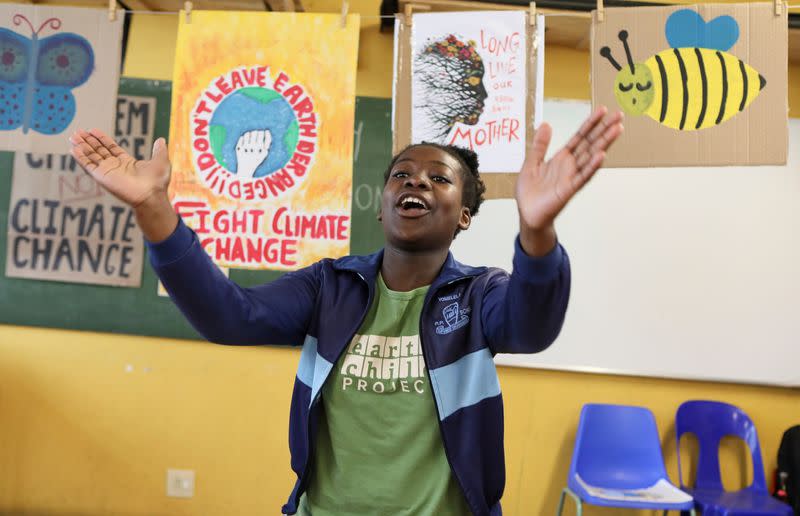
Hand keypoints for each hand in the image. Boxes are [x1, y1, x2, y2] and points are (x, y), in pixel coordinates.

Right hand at [69, 129, 171, 207]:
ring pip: (91, 156)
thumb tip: (162, 140)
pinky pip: (88, 166)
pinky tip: (73, 148)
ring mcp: (108, 172)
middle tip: (78, 131)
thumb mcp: (161, 161)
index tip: (92, 130)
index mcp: (127, 163)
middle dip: (88, 141)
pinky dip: (80, 157)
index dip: (102, 139)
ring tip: (73, 136)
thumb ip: (159, 150)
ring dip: (82, 146)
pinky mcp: (102, 177)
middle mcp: (116, 167)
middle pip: (98, 151)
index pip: (110, 148)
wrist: (151, 195)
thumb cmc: (157, 181)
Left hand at [235, 129, 271, 177]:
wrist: (246, 169)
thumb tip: (267, 130)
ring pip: (248, 134)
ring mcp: (246, 150)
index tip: (265, 131)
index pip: (266, 139)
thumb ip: (268, 142)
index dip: (266, 133)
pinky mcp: (239, 149)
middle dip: (258, 132)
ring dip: (250, 133)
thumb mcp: (264, 152)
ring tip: (251, 135)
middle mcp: (254, 151)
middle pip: (257, 134)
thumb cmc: (256, 158)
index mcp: (262, 152)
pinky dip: (243, 138)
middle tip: (257, 133)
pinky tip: (245, 140)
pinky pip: (241, 138)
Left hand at [516, 107, 622, 254]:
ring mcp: (572, 177)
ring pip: (591, 157)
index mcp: (562, 158)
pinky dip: (592, 166)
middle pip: (590, 143)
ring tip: (617, 129)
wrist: (527, 214)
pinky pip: (583, 176)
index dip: (590, 123)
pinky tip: (602, 155)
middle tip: (619, 115)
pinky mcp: (569, 190)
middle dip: (604, 129)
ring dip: (604, 143)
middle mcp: (570, 165)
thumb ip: (540, 145)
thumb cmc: (530, 192)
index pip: (580, 137)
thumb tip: (546, 124)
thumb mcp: (531, 163)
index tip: (602, 110)